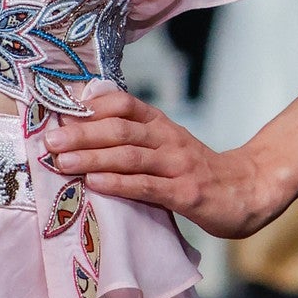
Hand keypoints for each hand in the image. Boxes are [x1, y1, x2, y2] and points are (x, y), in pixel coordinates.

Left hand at [43, 91, 281, 239]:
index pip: (124, 104)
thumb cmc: (196, 170)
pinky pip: (146, 186)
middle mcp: (168, 139)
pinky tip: (94, 183)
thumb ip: (133, 137)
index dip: (91, 107)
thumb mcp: (166, 145)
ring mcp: (178, 166)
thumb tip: (82, 131)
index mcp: (160, 124)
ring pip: (129, 156)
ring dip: (92, 158)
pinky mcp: (185, 194)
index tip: (60, 113)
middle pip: (120, 129)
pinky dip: (118, 184)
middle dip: (82, 133)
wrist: (247, 191)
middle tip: (49, 140)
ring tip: (61, 161)